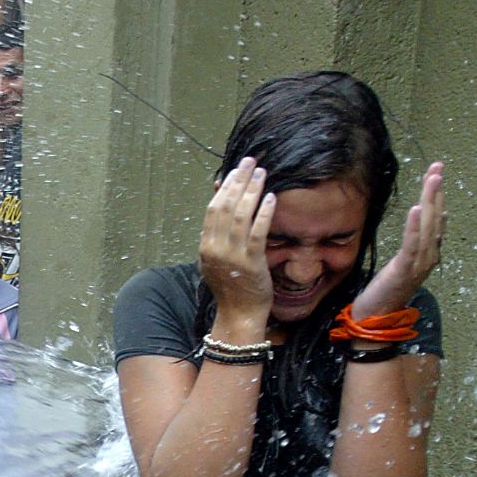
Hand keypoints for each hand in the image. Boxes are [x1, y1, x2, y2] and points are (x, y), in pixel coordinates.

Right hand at [198, 158, 275, 331]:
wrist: (238, 314)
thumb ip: (216, 234)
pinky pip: (257, 232)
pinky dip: (263, 213)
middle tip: (250, 162)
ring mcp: (233, 255)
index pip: (213, 208)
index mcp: (206, 246)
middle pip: (225, 206)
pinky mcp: (251, 262)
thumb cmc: (231, 287)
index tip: (236, 169)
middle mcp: (216, 248)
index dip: (226, 186)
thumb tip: (221, 205)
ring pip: (240, 215)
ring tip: (261, 174)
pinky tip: (271, 197)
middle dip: (239, 181)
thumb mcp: (215, 259)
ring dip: (252, 191)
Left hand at [355, 162, 444, 317]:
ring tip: (433, 179)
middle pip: (436, 217)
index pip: (436, 219)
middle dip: (436, 190)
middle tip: (438, 167)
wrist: (376, 320)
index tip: (436, 173)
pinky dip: (415, 226)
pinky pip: (412, 245)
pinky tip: (417, 209)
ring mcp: (419, 264)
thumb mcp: (399, 263)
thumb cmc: (384, 292)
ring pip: (428, 226)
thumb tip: (415, 225)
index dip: (437, 196)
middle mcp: (429, 256)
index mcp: (428, 253)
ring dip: (431, 200)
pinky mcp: (404, 270)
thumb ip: (409, 246)